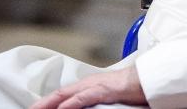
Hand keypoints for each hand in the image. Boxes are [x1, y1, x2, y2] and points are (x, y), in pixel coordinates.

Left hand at [30, 67, 145, 108]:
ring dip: (50, 103)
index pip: (64, 94)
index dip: (48, 101)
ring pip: (67, 94)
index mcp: (89, 86)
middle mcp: (89, 84)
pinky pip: (84, 97)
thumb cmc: (133, 89)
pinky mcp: (104, 90)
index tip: (37, 108)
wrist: (149, 79)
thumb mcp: (108, 98)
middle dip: (43, 103)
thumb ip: (94, 102)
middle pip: (60, 93)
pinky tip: (62, 108)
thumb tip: (86, 107)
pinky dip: (71, 103)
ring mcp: (95, 86)